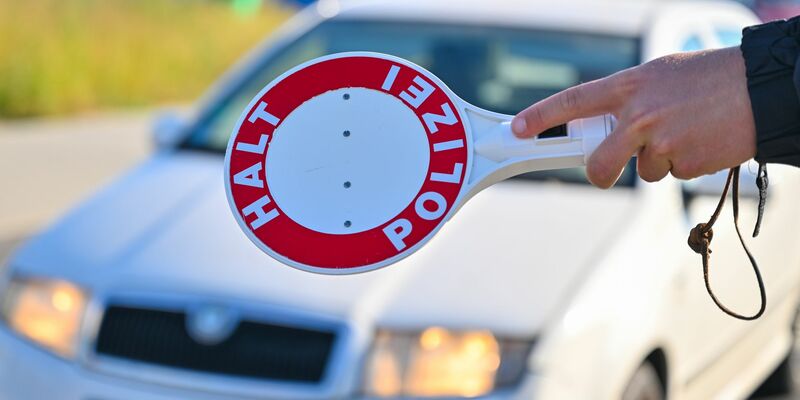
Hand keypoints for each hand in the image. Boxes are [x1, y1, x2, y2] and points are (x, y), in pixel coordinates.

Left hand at [511, 46, 756, 187]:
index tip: (518, 129)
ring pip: (643, 170)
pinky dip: (683, 164)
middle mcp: (639, 115)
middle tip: (603, 172)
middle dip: (599, 174)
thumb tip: (606, 121)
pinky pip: (672, 174)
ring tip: (685, 133)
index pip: (573, 101)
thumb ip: (630, 97)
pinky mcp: (683, 163)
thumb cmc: (711, 77)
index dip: (540, 116)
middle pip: (600, 163)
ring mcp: (660, 142)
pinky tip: (700, 141)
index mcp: (630, 86)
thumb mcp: (661, 75)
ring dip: (658, 161)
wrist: (760, 88)